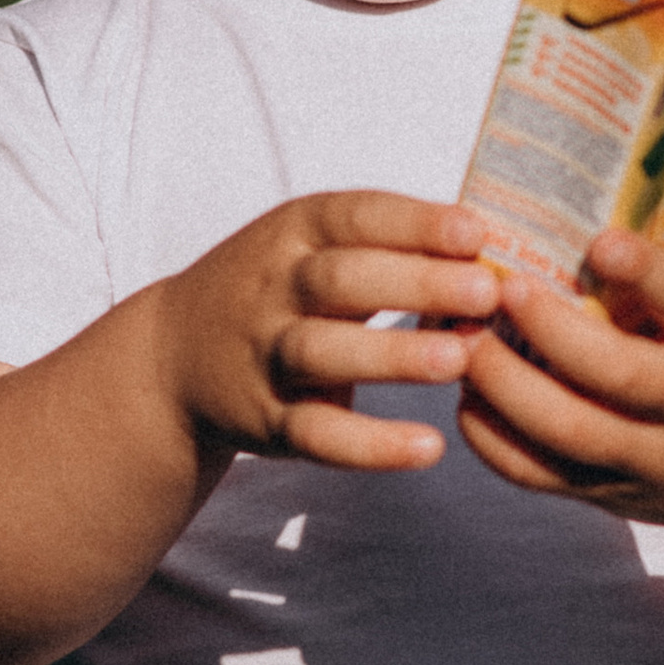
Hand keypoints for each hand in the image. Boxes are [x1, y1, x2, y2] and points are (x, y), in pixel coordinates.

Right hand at [155, 191, 503, 475]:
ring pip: (324, 353)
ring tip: (460, 359)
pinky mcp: (265, 420)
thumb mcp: (311, 246)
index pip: (355, 216)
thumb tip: (493, 244)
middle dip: (416, 283)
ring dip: (393, 356)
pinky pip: (317, 434)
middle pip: (341, 281)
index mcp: (294, 233)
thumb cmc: (276, 291)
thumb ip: (389, 243)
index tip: (477, 232)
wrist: (170, 358)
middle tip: (486, 292)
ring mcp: (265, 355)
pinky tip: (428, 448)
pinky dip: (370, 445)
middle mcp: (274, 288)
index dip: (415, 223)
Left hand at [454, 215, 663, 534]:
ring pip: (569, 432)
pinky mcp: (608, 495)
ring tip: (464, 339)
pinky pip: (539, 475)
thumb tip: (638, 167)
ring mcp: (650, 462)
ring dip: (506, 385)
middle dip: (554, 330)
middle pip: (620, 376)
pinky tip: (467, 394)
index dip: (646, 271)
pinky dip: (491, 439)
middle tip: (503, 286)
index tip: (598, 239)